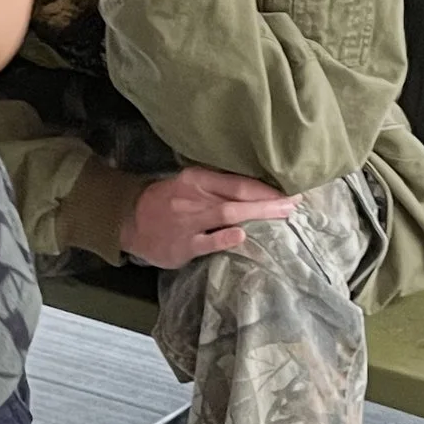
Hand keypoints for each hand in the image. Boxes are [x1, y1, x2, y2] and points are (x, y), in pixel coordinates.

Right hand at [124, 165, 298, 270]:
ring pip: (227, 214)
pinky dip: (225, 237)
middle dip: (269, 200)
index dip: (266, 186)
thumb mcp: (189, 186)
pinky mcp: (183, 245)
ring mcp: (188, 221)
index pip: (237, 181)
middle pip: (237, 196)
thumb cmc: (166, 202)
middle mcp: (194, 196)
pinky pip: (207, 240)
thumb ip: (217, 188)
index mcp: (197, 178)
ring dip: (257, 213)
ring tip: (282, 214)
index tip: (291, 190)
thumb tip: (257, 192)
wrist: (129, 221)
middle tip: (294, 203)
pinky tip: (242, 235)